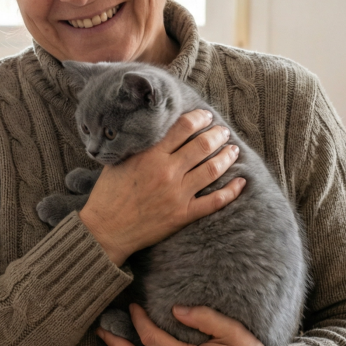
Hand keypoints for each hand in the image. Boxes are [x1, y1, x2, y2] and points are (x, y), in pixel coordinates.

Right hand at [79, 110, 245, 265]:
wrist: (104, 230)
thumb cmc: (108, 194)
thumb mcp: (117, 161)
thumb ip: (137, 145)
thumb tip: (152, 129)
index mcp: (150, 155)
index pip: (183, 128)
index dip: (199, 118)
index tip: (206, 116)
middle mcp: (167, 172)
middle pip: (202, 145)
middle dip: (217, 134)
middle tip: (223, 131)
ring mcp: (177, 194)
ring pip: (212, 169)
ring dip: (227, 157)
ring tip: (233, 150)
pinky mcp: (182, 215)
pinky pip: (214, 202)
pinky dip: (231, 191)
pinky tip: (241, 183)